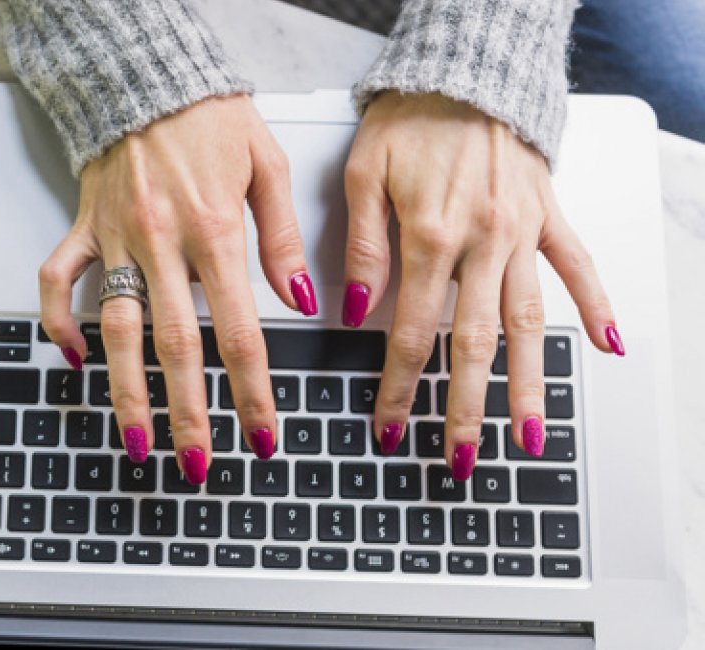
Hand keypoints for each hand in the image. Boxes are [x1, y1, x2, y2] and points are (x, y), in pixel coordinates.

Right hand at [39, 95, 315, 481]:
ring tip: (138, 440)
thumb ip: (281, 240)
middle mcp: (160, 242)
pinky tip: (76, 361)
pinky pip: (58, 282)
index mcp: (212, 230)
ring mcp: (114, 239)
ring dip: (126, 391)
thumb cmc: (210, 116)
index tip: (261, 433)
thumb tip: (302, 302)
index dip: (251, 389)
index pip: (237, 330)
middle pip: (174, 346)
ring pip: (116, 329)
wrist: (148, 73)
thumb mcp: (267, 165)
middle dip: (189, 412)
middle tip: (199, 464)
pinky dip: (60, 323)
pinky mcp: (83, 228)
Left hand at [344, 92, 621, 478]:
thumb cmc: (409, 119)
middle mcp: (482, 241)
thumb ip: (361, 248)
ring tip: (529, 435)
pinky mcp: (549, 216)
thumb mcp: (362, 175)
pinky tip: (606, 347)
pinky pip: (578, 267)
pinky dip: (596, 306)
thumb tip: (350, 309)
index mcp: (430, 236)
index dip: (399, 386)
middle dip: (464, 408)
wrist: (463, 72)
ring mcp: (522, 232)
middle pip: (474, 344)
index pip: (413, 332)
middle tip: (460, 459)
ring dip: (528, 384)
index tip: (390, 425)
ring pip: (528, 322)